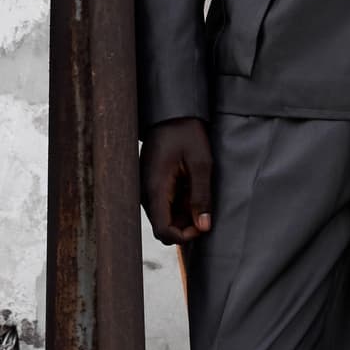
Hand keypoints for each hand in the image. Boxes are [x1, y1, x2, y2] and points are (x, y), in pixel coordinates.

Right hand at [141, 117, 213, 244]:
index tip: (201, 225)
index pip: (162, 231)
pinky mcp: (151, 184)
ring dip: (182, 216)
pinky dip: (178, 205)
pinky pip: (162, 205)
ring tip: (197, 195)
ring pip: (163, 217)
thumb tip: (203, 226)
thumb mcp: (201, 163)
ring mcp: (146, 188)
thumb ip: (201, 196)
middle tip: (203, 210)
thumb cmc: (186, 133)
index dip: (183, 236)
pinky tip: (189, 189)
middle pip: (162, 227)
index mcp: (156, 189)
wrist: (170, 112)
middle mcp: (146, 192)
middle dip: (184, 227)